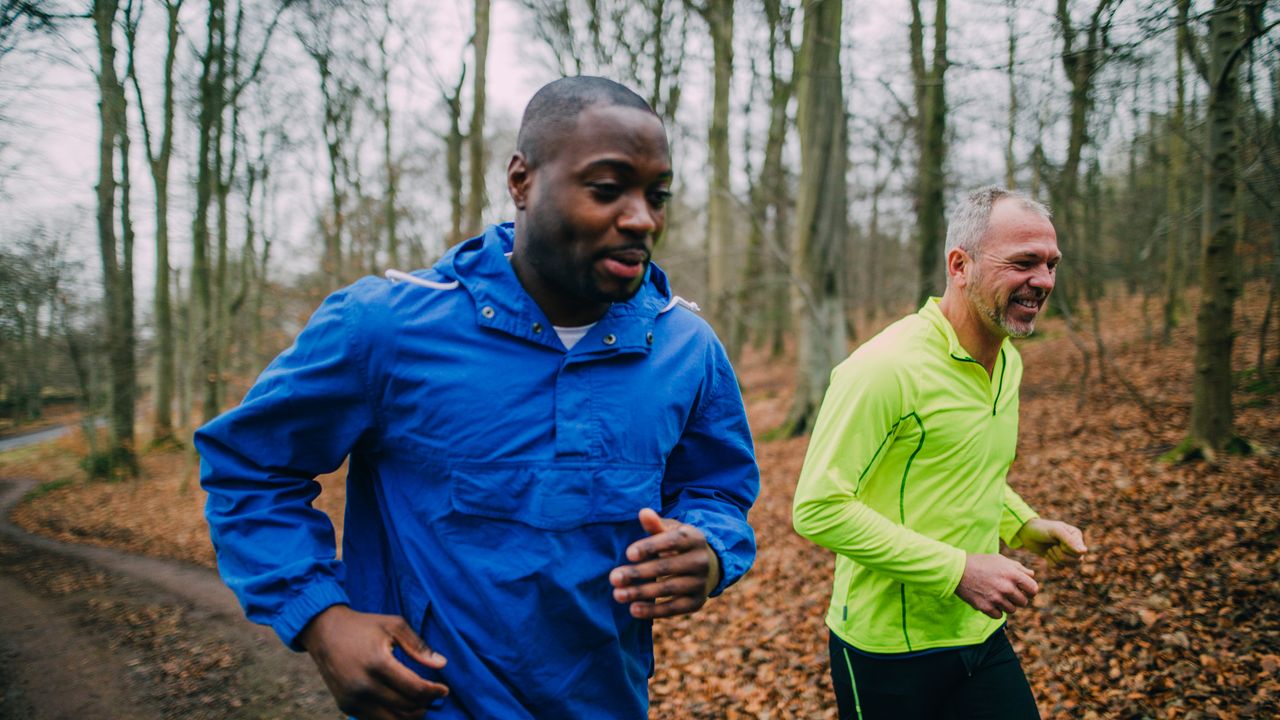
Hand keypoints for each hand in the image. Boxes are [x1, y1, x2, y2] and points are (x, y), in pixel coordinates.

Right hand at [297, 604, 448, 719]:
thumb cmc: (363, 626)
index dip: (434, 692)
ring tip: (419, 703)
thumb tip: (441, 664)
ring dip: (410, 715)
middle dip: (425, 704)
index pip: (415, 688)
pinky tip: (401, 704)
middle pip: (406, 707)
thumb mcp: (393, 625)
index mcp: (377, 662)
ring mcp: (352, 698)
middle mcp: (363, 685)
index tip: (444, 690)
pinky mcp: (345, 706)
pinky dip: (392, 716)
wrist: (324, 632)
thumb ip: (418, 645)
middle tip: (433, 696)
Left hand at [609, 508, 720, 618]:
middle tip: (613, 577)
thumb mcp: (671, 531)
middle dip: (638, 573)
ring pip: (668, 589)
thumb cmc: (679, 545)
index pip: (672, 541)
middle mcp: (701, 560)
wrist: (707, 566)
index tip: (628, 554)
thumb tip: (644, 513)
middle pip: (667, 567)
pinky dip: (653, 611)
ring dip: (641, 593)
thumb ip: (656, 525)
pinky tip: (633, 609)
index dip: (650, 547)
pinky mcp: (696, 602)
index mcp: (694, 538)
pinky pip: (673, 608)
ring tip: (618, 595)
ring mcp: (700, 583)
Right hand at [954, 554, 1038, 618]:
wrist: (957, 570)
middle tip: (1007, 593)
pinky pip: (999, 616)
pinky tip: (989, 601)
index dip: (1030, 590)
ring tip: (997, 596)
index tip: (1024, 590)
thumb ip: (1018, 568)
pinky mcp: (986, 607)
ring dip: (1006, 605)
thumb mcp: (1000, 560)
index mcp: (1012, 574)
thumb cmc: (980, 562)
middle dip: (1017, 598)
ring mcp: (996, 599)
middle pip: (1023, 602)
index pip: (1033, 589)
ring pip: (1011, 610)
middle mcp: (1006, 587)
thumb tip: (1032, 575)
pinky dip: (996, 611)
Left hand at [1015, 517, 1087, 566]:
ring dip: (1055, 558)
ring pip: (1068, 566)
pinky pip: (1059, 568)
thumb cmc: (1041, 529)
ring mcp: (1067, 553)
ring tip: (1049, 549)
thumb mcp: (1055, 531)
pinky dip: (1051, 562)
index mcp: (1076, 535)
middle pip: (1076, 561)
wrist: (1027, 533)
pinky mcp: (1058, 560)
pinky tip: (1046, 554)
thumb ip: (1069, 540)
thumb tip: (1084, 551)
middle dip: (1060, 555)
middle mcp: (1075, 545)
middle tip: (1052, 546)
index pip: (1080, 552)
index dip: (1067, 550)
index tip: (1057, 542)